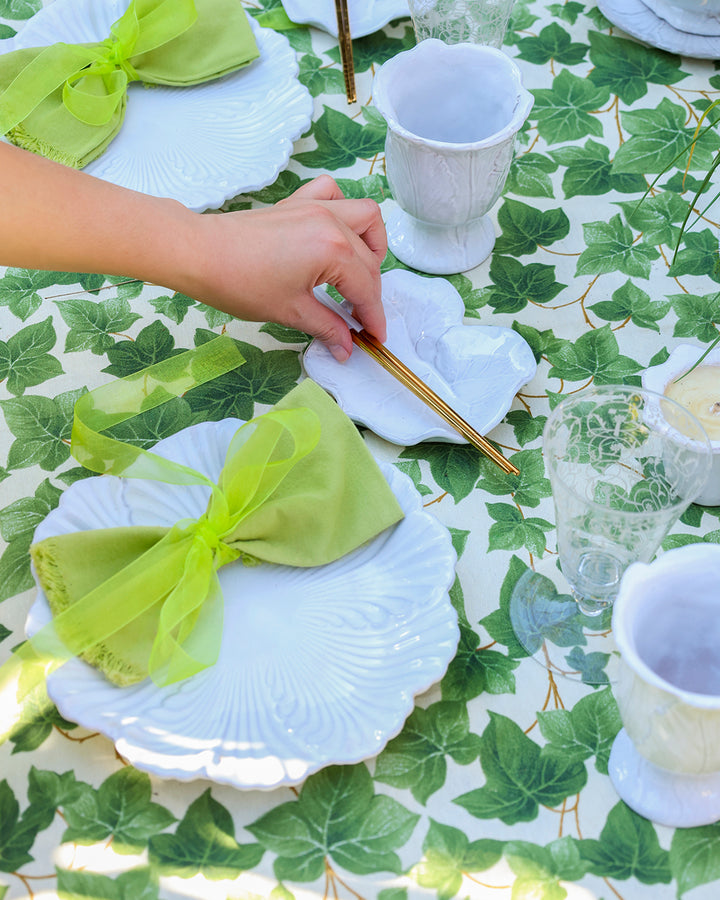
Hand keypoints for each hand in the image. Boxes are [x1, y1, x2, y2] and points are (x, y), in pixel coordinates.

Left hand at [178, 175, 387, 360]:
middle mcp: (331, 221)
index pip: (366, 289)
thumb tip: (347, 347)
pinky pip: (333, 194)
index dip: (373, 317)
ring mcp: (315, 207)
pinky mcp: (297, 203)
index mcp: (334, 249)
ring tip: (358, 273)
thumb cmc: (240, 282)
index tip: (376, 337)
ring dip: (371, 243)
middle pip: (369, 260)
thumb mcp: (291, 312)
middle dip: (370, 292)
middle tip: (360, 319)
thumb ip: (327, 327)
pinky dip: (343, 210)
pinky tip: (335, 233)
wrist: (199, 254)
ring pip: (364, 216)